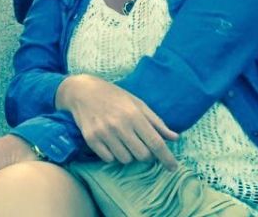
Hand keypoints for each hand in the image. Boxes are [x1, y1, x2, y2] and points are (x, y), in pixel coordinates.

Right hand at [57, 74, 178, 168]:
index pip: (155, 143)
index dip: (167, 158)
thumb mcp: (137, 103)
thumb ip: (156, 122)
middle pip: (142, 155)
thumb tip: (175, 138)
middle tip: (140, 145)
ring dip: (129, 154)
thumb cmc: (113, 96)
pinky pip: (109, 159)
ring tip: (123, 141)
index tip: (173, 167)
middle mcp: (119, 125)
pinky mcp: (91, 139)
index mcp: (133, 115)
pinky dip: (113, 155)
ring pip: (125, 159)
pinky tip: (111, 143)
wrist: (82, 91)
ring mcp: (104, 133)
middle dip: (146, 155)